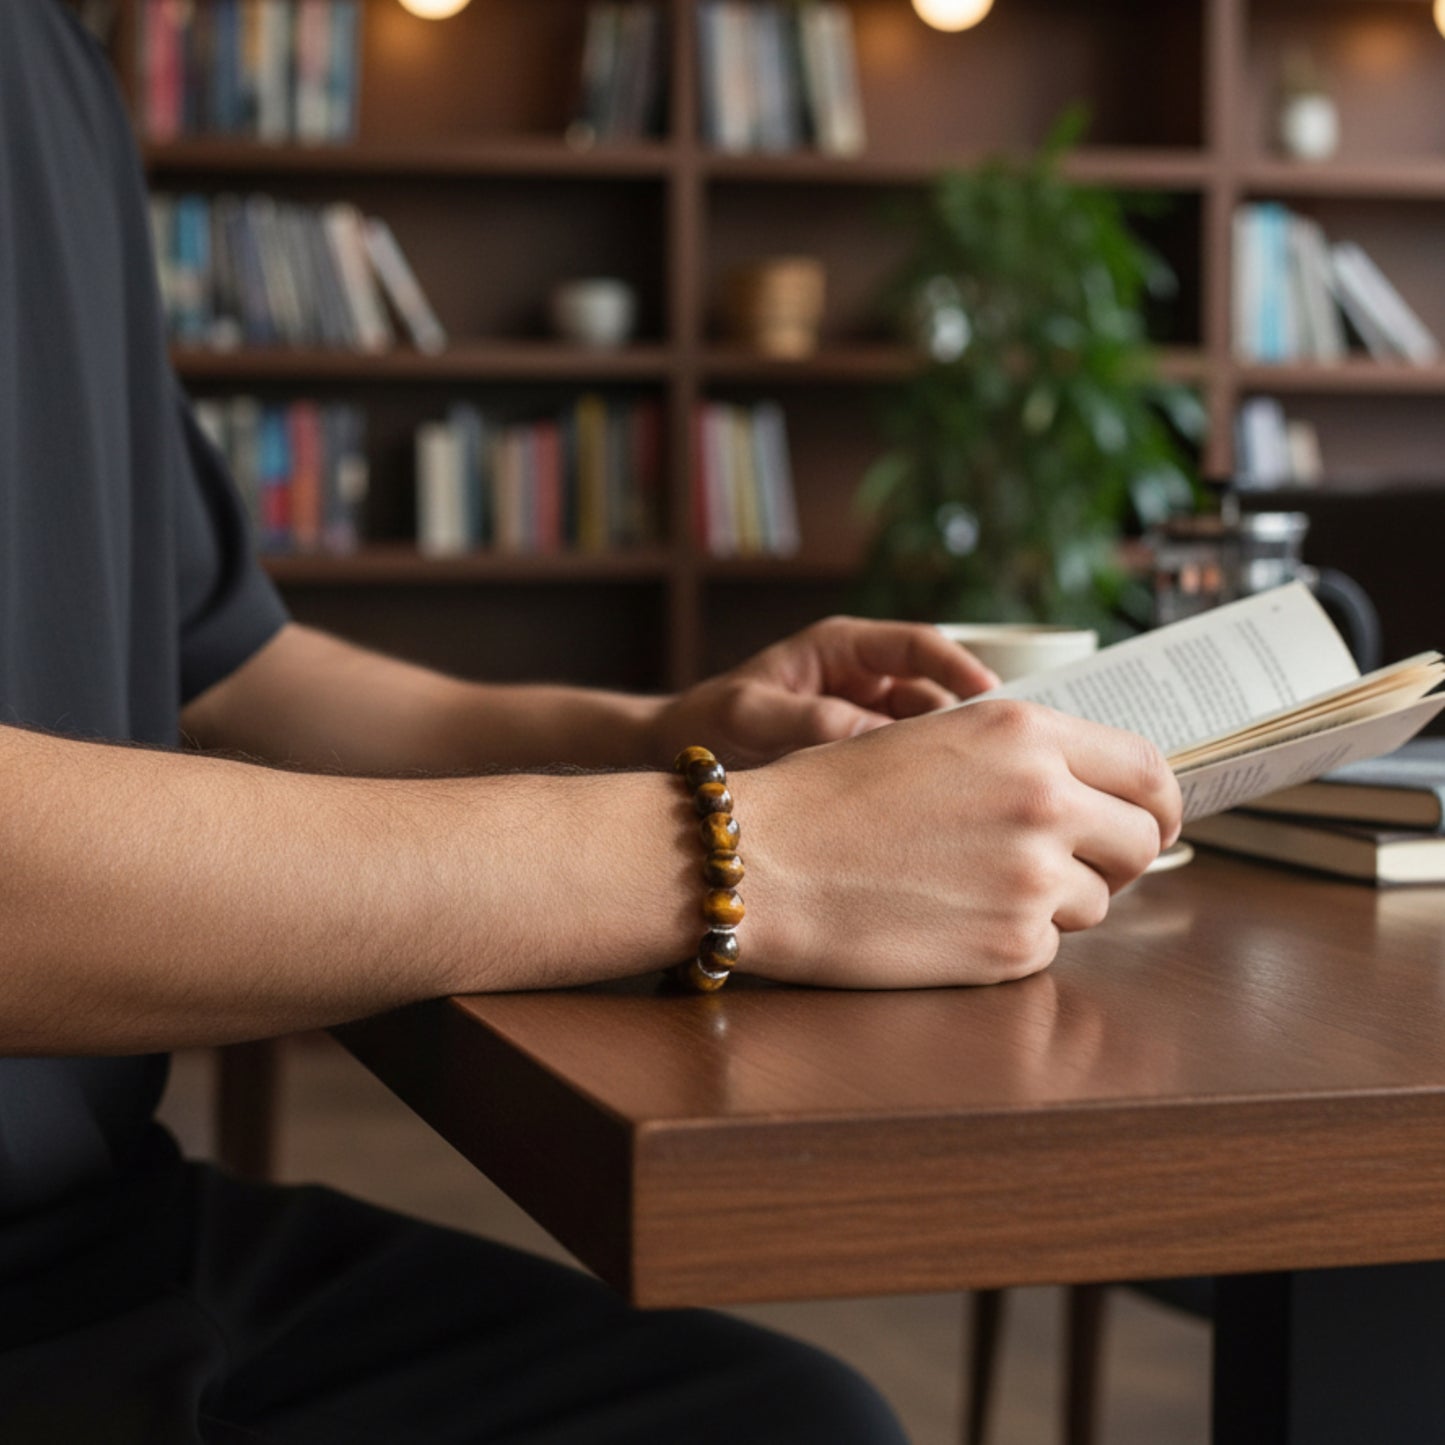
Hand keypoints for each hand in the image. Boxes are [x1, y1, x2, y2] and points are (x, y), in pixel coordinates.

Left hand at [650, 616, 1000, 767]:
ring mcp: (865, 718)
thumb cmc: (705, 723)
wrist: (678, 760)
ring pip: (925, 736)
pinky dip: (919, 787)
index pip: (919, 646)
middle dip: (963, 724)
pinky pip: (903, 767)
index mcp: (842, 648)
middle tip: (994, 762)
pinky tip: (933, 816)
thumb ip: (808, 721)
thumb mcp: (748, 716)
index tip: (992, 700)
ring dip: (943, 762)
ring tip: (968, 796)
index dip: (961, 667)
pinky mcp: (860, 759)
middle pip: (934, 694)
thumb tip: (872, 738)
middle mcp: (862, 678)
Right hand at [736, 699, 1181, 988]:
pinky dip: (1009, 939)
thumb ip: (1021, 756)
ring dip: (1052, 900)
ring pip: (1095, 900)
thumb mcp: (934, 738)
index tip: (1145, 820)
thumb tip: (1093, 793)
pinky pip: (1046, 946)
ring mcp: (1033, 877)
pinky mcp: (1010, 945)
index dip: (1156, 802)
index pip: (1148, 769)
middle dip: (1114, 857)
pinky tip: (946, 919)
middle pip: (1141, 841)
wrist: (762, 862)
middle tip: (1070, 866)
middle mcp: (1044, 798)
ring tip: (969, 886)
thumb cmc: (828, 797)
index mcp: (1025, 732)